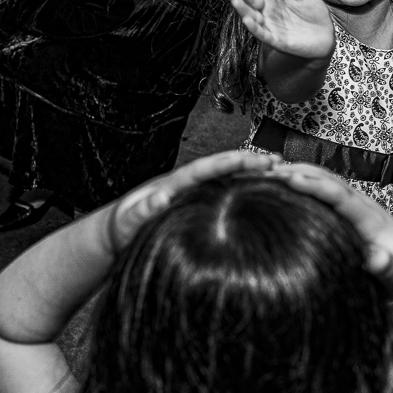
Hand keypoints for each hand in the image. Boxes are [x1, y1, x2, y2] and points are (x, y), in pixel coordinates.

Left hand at [106, 150, 280, 252]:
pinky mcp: (193, 205)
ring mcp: (190, 193)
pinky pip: (222, 192)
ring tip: (277, 172)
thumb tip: (159, 198)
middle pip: (221, 168)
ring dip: (248, 173)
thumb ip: (142, 210)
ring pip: (224, 178)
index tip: (252, 159)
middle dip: (248, 162)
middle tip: (277, 162)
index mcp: (172, 184)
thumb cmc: (122, 227)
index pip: (205, 169)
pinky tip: (260, 192)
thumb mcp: (129, 220)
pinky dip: (241, 188)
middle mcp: (184, 184)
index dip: (229, 163)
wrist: (115, 233)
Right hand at [227, 0, 334, 60]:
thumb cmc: (314, 12)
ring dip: (243, 10)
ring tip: (235, 0)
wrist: (325, 34)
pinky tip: (247, 19)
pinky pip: (262, 33)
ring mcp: (270, 25)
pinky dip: (254, 27)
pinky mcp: (276, 39)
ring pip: (253, 17)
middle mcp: (268, 11)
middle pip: (251, 0)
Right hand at [265, 163, 392, 300]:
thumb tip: (375, 260)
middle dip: (299, 171)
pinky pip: (325, 191)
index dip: (315, 185)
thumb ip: (389, 269)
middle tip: (266, 171)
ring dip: (299, 172)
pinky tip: (284, 186)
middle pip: (328, 180)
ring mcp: (357, 206)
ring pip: (325, 181)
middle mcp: (363, 206)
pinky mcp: (350, 212)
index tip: (290, 179)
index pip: (340, 195)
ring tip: (267, 173)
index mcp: (371, 219)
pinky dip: (304, 182)